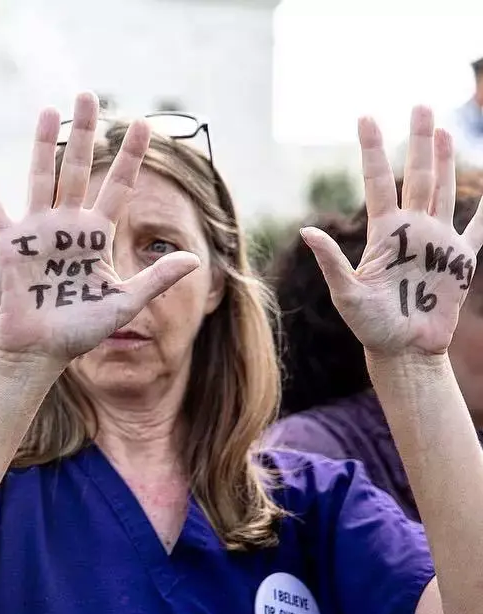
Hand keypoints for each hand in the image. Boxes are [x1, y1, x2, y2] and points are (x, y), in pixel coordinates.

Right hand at [0, 92, 199, 368]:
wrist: (38, 351)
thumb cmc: (79, 331)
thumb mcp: (124, 302)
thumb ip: (156, 278)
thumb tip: (195, 260)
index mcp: (96, 235)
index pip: (118, 186)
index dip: (129, 156)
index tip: (142, 124)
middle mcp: (67, 225)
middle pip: (77, 168)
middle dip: (85, 133)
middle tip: (89, 96)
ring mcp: (37, 231)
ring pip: (41, 177)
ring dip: (45, 144)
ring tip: (50, 110)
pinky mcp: (9, 244)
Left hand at [302, 107, 482, 358]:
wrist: (403, 351)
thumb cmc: (370, 326)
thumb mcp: (347, 293)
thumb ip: (332, 261)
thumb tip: (306, 231)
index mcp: (384, 233)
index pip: (379, 181)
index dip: (374, 149)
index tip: (366, 117)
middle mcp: (411, 230)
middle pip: (417, 174)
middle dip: (419, 140)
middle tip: (421, 105)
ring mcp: (437, 242)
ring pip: (443, 190)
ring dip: (445, 160)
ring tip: (443, 130)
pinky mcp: (460, 261)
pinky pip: (479, 230)